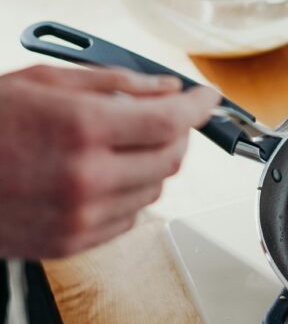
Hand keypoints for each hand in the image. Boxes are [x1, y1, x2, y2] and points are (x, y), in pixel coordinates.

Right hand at [0, 64, 217, 258]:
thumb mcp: (43, 81)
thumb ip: (114, 84)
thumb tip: (164, 88)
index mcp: (81, 128)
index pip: (170, 121)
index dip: (199, 107)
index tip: (206, 98)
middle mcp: (86, 177)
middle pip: (171, 159)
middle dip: (177, 133)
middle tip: (164, 116)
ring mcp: (79, 216)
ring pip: (154, 190)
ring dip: (152, 163)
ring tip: (121, 143)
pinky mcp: (70, 242)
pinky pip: (129, 218)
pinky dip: (130, 194)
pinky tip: (103, 174)